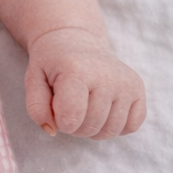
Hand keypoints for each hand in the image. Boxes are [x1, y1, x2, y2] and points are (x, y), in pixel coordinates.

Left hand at [24, 27, 145, 138]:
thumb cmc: (52, 64)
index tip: (56, 107)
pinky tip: (103, 110)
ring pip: (111, 131)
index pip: (71, 118)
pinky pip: (131, 126)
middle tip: (70, 107)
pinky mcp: (138, 89)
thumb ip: (36, 107)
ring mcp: (126, 83)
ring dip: (94, 129)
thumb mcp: (34, 80)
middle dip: (75, 126)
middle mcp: (107, 75)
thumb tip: (53, 131)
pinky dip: (115, 126)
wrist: (76, 42)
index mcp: (77, 71)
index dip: (60, 121)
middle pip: (90, 127)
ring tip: (84, 109)